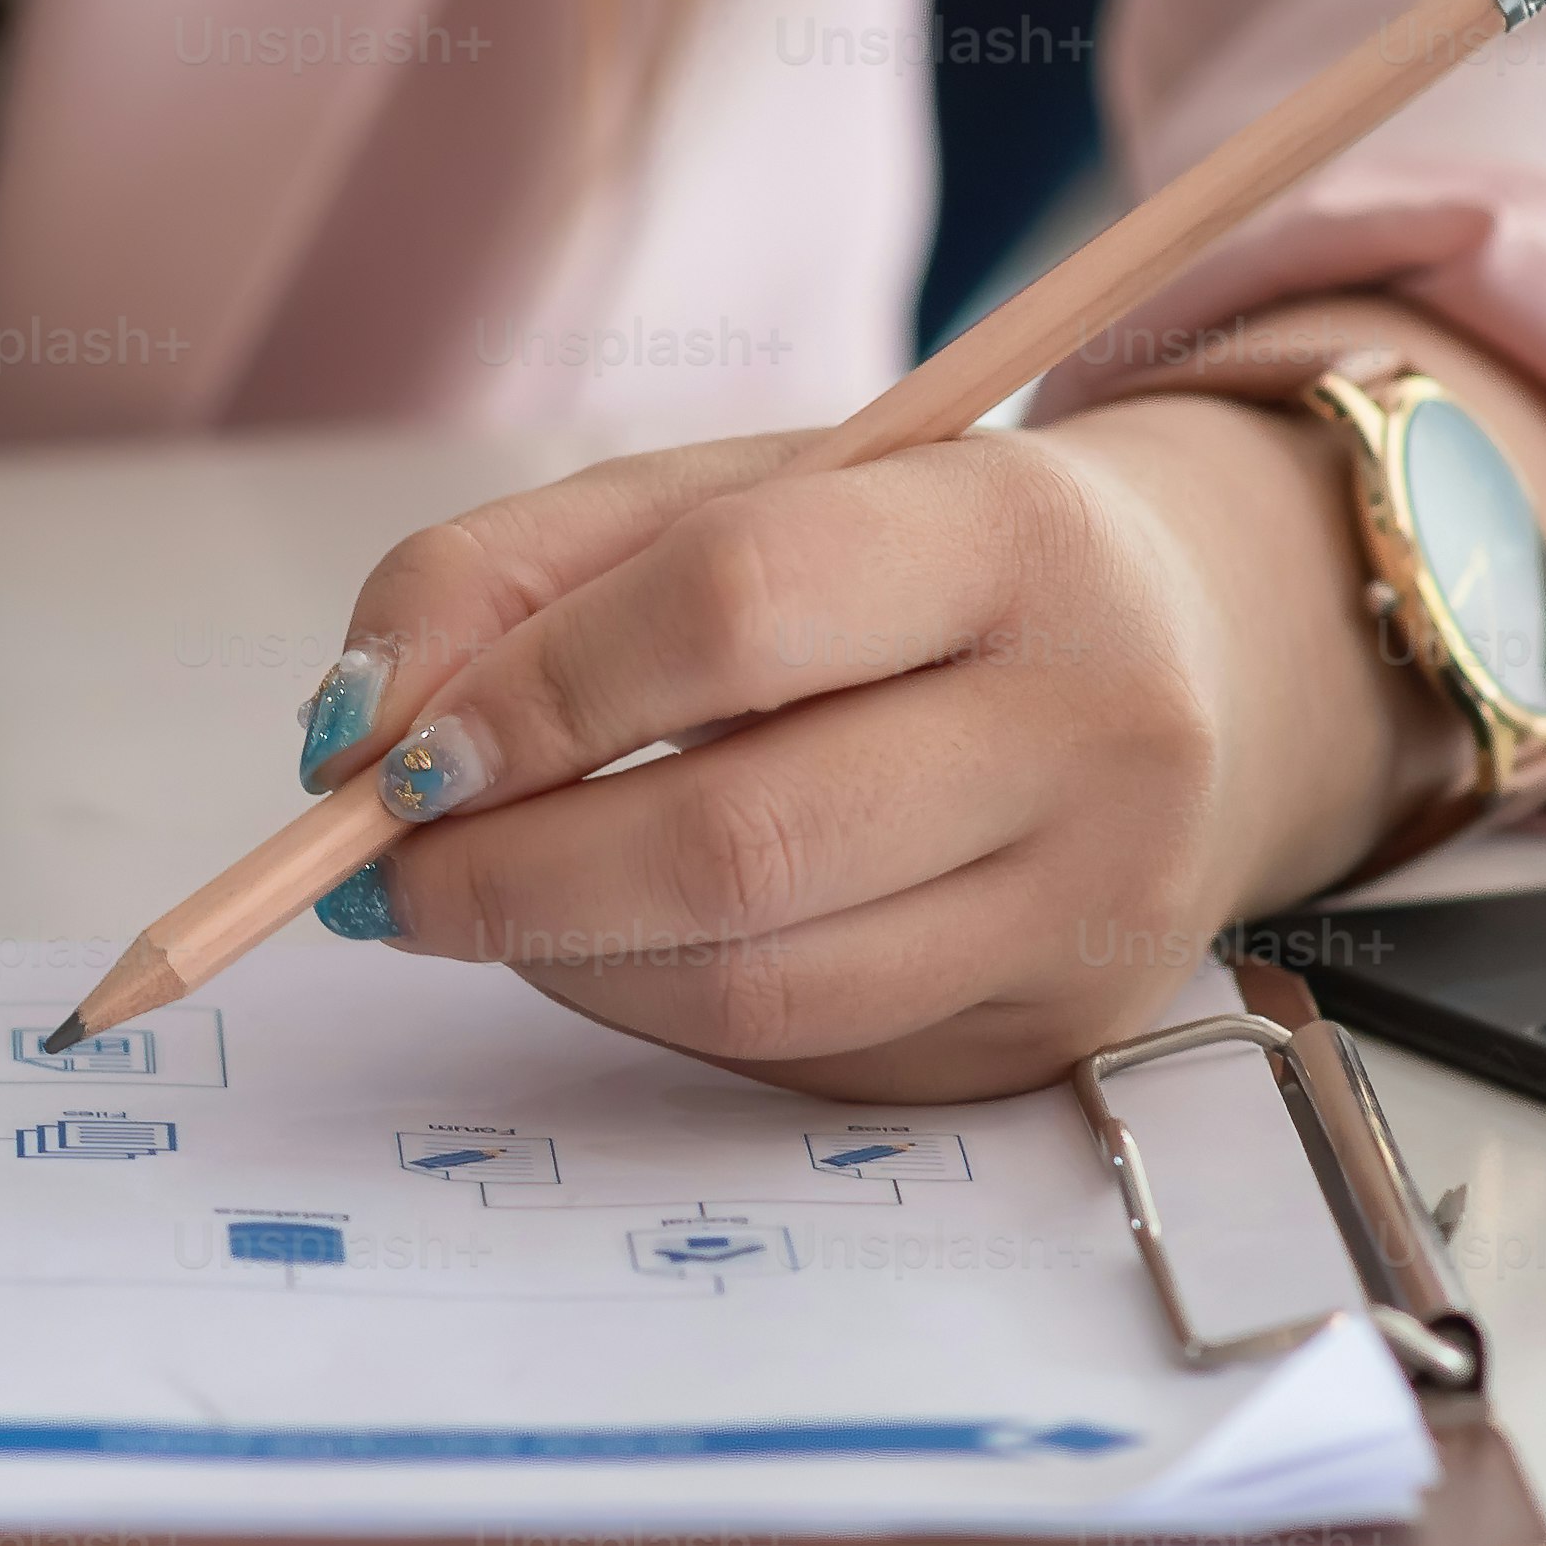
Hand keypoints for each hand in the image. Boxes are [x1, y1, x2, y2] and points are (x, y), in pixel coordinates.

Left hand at [291, 398, 1428, 1102]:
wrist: (1193, 658)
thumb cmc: (907, 559)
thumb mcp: (725, 494)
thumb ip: (512, 574)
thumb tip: (352, 729)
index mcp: (1014, 535)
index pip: (736, 610)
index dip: (534, 693)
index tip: (390, 751)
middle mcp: (1090, 728)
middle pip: (741, 842)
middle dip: (508, 873)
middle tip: (377, 871)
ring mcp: (1088, 906)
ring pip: (757, 986)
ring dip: (558, 958)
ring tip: (468, 902)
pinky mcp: (1050, 1035)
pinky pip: (792, 1051)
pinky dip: (649, 1005)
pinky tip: (606, 940)